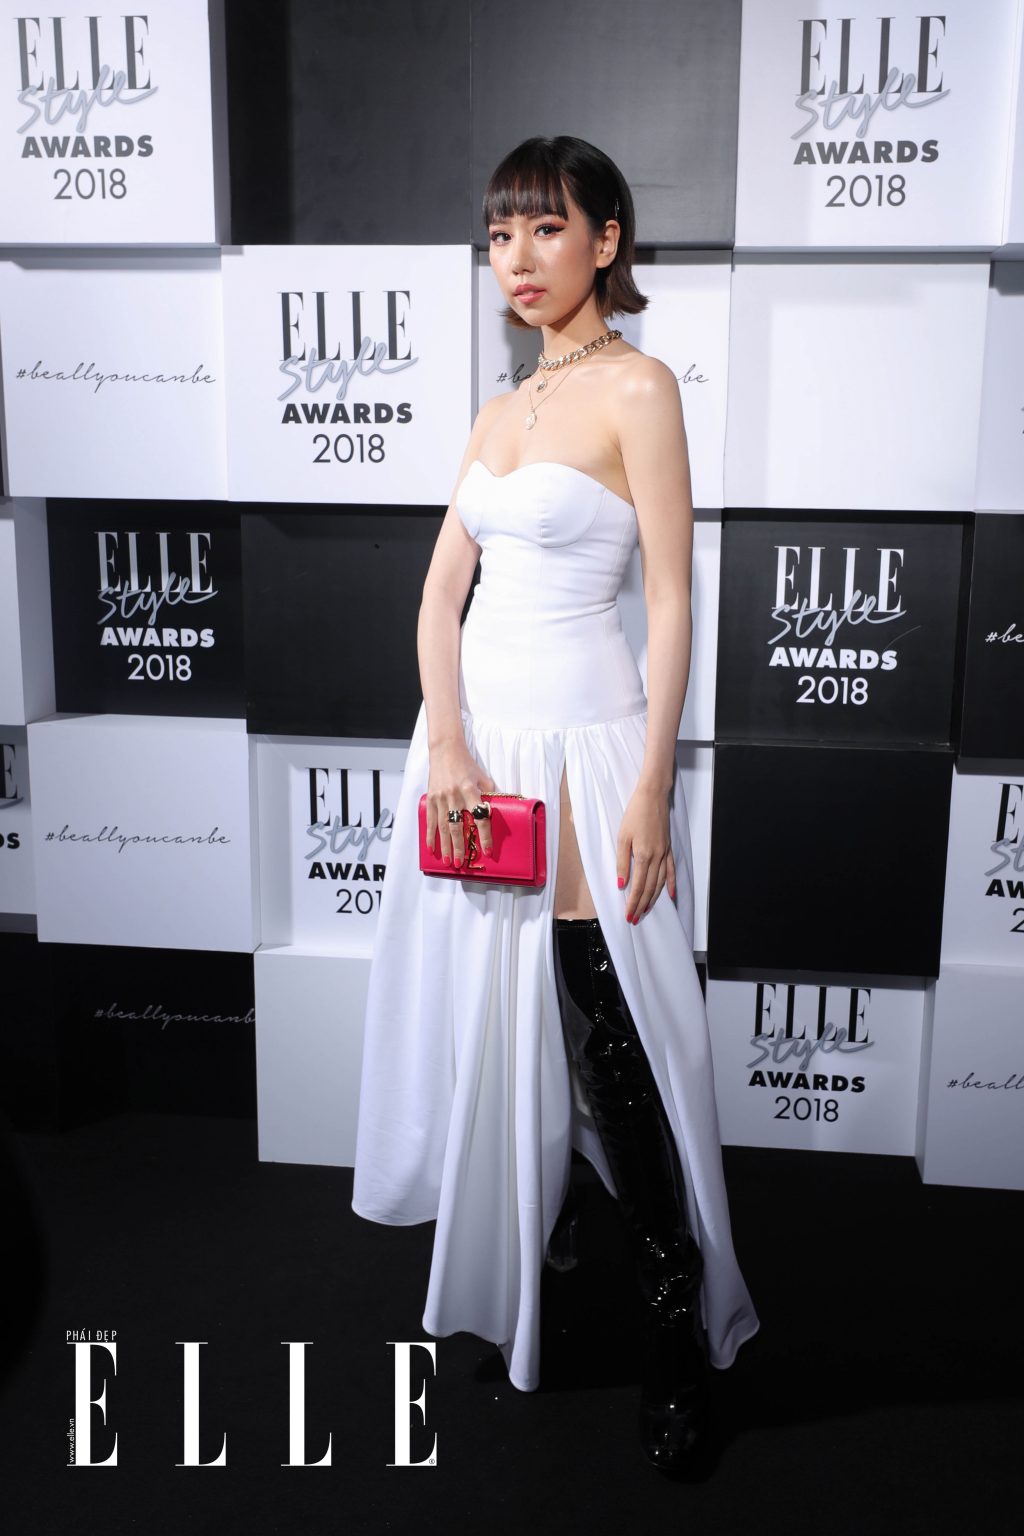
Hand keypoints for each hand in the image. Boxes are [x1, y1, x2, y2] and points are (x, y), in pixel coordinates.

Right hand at [426, 743, 497, 867]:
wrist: (445, 750)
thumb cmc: (467, 765)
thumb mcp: (483, 777)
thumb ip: (489, 795)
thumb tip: (497, 813)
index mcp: (470, 790)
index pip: (480, 817)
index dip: (484, 836)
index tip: (487, 851)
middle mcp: (454, 795)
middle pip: (457, 826)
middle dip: (460, 847)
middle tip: (461, 863)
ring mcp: (441, 797)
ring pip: (442, 827)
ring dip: (446, 846)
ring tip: (449, 861)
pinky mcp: (431, 798)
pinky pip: (430, 820)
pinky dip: (430, 836)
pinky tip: (432, 848)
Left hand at [616, 784, 676, 922]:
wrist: (652, 796)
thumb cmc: (635, 814)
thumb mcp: (622, 837)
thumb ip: (622, 862)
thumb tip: (621, 883)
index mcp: (643, 855)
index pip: (638, 886)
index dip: (633, 903)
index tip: (628, 915)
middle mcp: (656, 857)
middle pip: (649, 888)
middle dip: (642, 906)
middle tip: (635, 919)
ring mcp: (664, 854)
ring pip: (660, 883)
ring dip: (653, 899)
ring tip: (647, 911)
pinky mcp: (668, 849)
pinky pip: (671, 871)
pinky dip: (672, 884)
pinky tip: (671, 896)